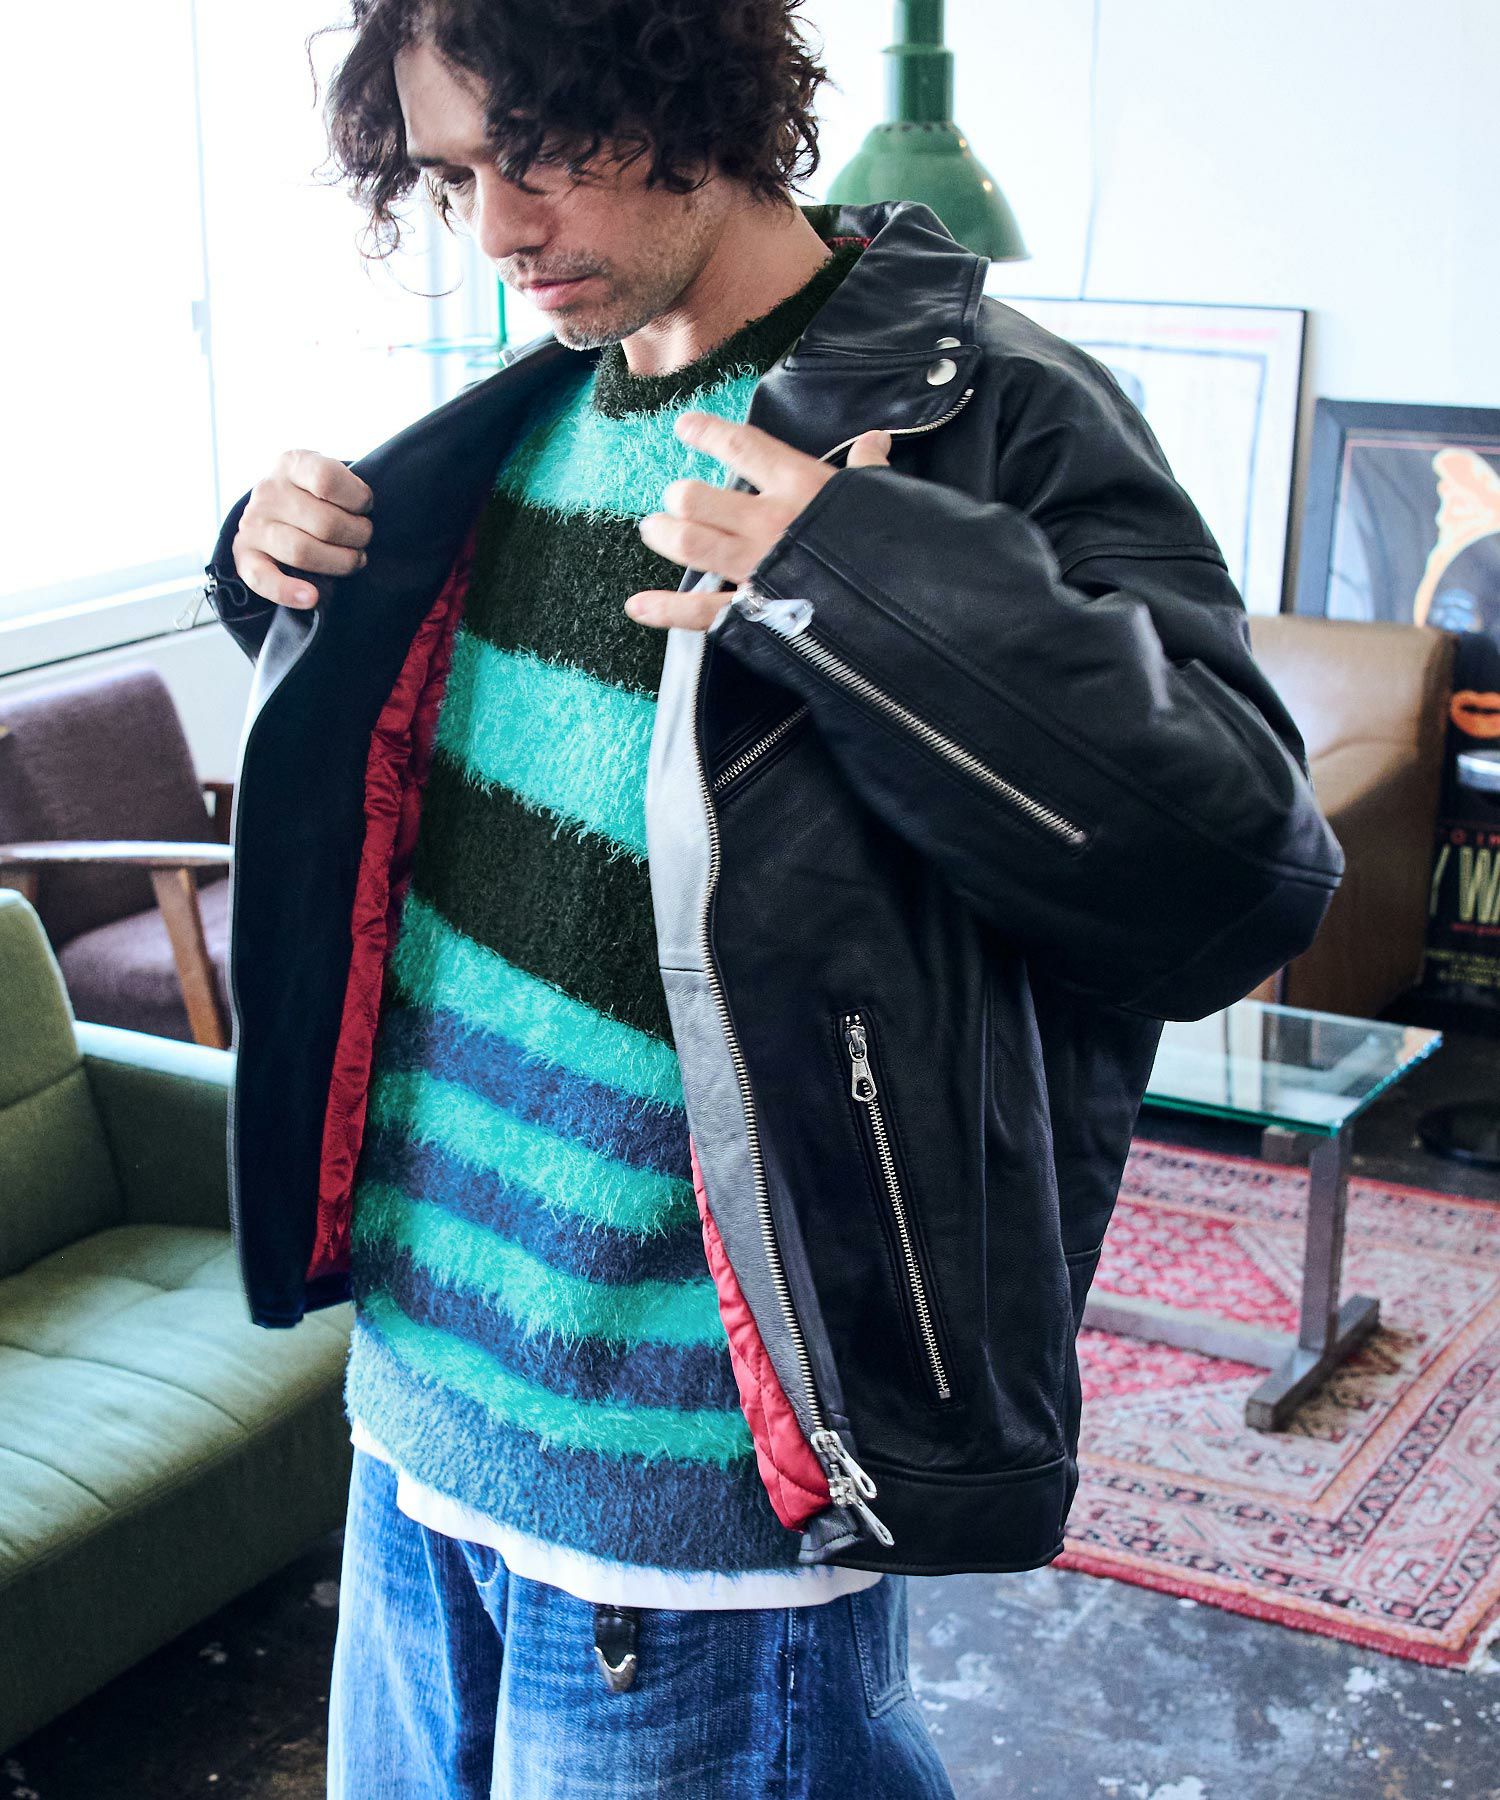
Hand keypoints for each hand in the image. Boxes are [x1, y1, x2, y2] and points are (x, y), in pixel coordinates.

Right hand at [232, 450, 374, 609]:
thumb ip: (343, 485)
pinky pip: (262, 579)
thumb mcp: (328, 475)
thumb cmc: (315, 494)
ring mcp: (253, 524)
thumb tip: (366, 510)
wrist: (275, 507)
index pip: (327, 479)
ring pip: (302, 552)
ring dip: (338, 562)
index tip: (366, 507)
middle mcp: (268, 491)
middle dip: (357, 536)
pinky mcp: (244, 555)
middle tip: (364, 539)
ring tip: (353, 561)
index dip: (358, 499)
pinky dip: (287, 592)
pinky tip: (311, 597)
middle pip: (324, 523)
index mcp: (292, 464)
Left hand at [623, 410, 891, 630]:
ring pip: (688, 542)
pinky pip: (700, 611)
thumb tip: (876, 441)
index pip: (742, 446)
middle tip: (674, 502)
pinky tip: (637, 605)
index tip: (685, 427)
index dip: (707, 433)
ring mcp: (758, 567)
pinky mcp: (755, 613)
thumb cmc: (898, 544)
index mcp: (801, 484)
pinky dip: (663, 610)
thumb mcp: (886, 496)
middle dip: (678, 498)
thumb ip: (869, 469)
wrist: (908, 610)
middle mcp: (770, 521)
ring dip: (663, 535)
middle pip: (697, 497)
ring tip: (654, 530)